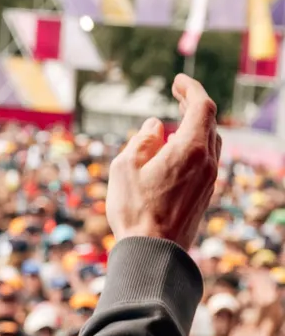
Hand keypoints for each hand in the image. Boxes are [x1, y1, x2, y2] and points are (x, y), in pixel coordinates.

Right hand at [107, 77, 220, 252]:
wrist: (154, 253)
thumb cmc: (135, 210)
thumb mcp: (125, 167)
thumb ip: (142, 141)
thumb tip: (155, 127)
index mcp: (191, 149)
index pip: (201, 106)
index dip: (191, 88)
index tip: (177, 81)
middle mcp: (207, 162)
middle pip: (209, 123)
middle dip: (193, 105)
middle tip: (177, 95)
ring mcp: (209, 180)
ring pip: (210, 142)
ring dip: (196, 126)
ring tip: (177, 121)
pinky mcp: (206, 194)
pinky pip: (206, 160)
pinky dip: (195, 146)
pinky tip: (176, 151)